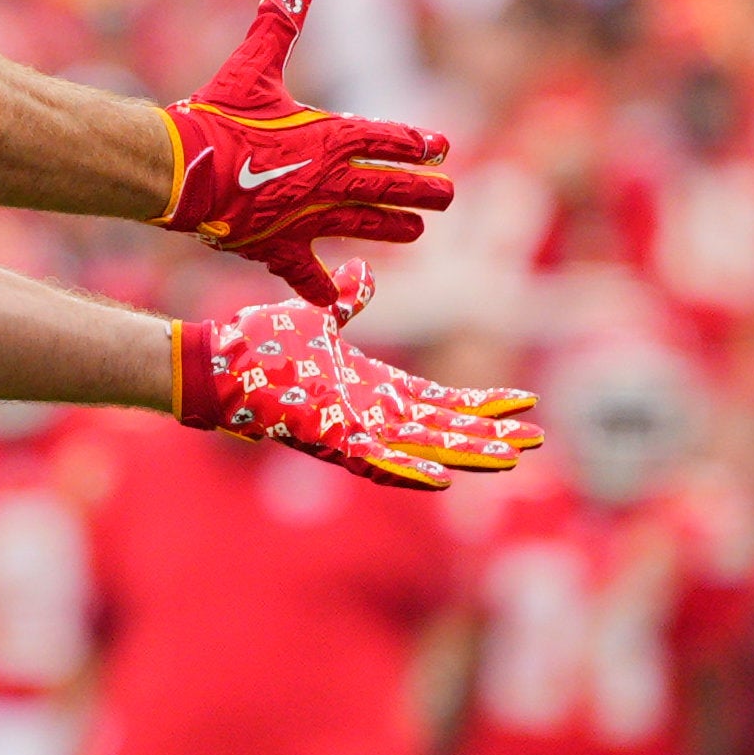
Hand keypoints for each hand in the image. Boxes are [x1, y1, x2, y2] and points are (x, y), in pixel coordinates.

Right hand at [152, 0, 456, 315]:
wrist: (181, 169)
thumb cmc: (216, 115)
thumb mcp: (252, 64)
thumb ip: (279, 20)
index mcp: (327, 136)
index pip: (385, 139)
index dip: (414, 142)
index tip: (441, 147)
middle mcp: (328, 181)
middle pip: (387, 186)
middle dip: (420, 190)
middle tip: (448, 196)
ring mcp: (306, 217)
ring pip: (362, 225)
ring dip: (392, 227)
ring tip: (417, 232)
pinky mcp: (278, 247)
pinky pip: (305, 272)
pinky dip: (321, 287)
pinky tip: (336, 301)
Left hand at [174, 297, 533, 490]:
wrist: (216, 363)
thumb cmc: (261, 347)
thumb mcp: (318, 322)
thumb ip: (348, 304)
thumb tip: (365, 276)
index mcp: (373, 390)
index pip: (441, 401)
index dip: (483, 405)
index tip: (524, 404)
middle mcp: (370, 416)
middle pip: (445, 430)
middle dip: (491, 436)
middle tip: (537, 443)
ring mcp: (351, 432)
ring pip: (423, 449)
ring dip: (466, 456)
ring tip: (508, 460)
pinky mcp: (327, 441)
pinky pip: (376, 462)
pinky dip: (409, 470)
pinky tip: (443, 478)